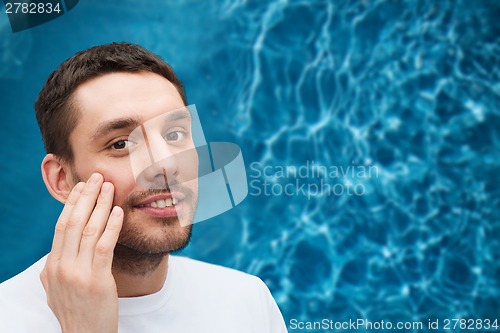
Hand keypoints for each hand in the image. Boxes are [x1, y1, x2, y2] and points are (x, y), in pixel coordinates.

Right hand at [40, 173, 122, 332]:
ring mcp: (78, 274)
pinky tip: (118, 211)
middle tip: (96, 177)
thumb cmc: (77, 311)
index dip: (72, 204)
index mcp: (52, 266)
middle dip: (85, 197)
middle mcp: (61, 267)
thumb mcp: (58, 288)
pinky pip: (104, 246)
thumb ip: (59, 266)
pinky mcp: (97, 280)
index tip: (82, 186)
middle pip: (73, 222)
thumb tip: (61, 247)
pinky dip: (111, 226)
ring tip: (109, 186)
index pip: (61, 226)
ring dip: (100, 205)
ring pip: (89, 230)